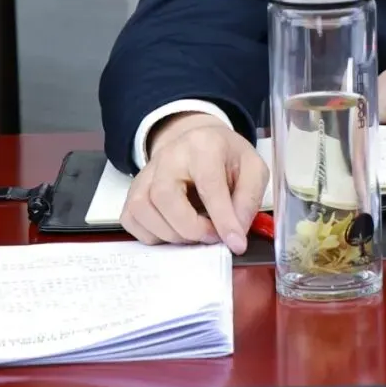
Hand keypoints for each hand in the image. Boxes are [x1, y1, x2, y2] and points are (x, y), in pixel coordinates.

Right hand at [120, 112, 268, 253]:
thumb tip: (236, 232)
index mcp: (204, 145)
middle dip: (190, 228)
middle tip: (212, 237)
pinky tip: (175, 230)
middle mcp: (169, 156)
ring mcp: (146, 173)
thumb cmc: (227, 157)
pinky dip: (153, 235)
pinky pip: (132, 220)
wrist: (199, 143)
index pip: (209, 184)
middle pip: (165, 197)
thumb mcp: (253, 169)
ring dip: (171, 234)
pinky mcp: (133, 190)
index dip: (222, 218)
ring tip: (196, 233)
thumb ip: (248, 198)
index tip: (235, 243)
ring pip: (143, 210)